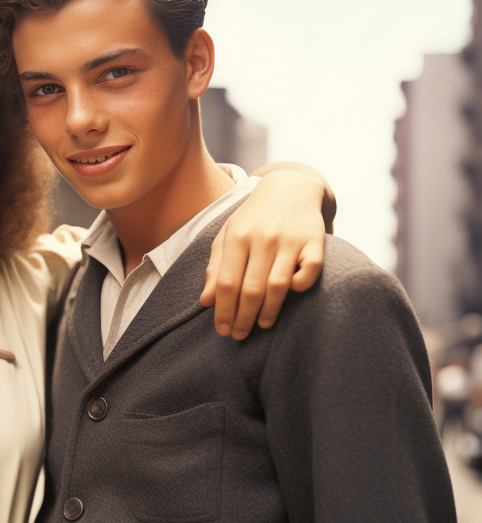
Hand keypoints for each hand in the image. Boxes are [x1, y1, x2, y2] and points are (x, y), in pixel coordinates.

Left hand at [201, 170, 326, 339]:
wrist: (290, 187)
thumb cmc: (253, 218)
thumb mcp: (227, 236)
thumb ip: (216, 267)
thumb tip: (206, 301)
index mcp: (237, 236)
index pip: (226, 282)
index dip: (223, 310)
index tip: (222, 330)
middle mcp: (263, 238)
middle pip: (250, 288)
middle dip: (243, 317)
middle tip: (238, 335)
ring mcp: (290, 239)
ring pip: (278, 285)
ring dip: (268, 311)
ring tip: (260, 326)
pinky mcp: (315, 241)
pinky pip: (310, 271)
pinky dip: (301, 286)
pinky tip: (290, 296)